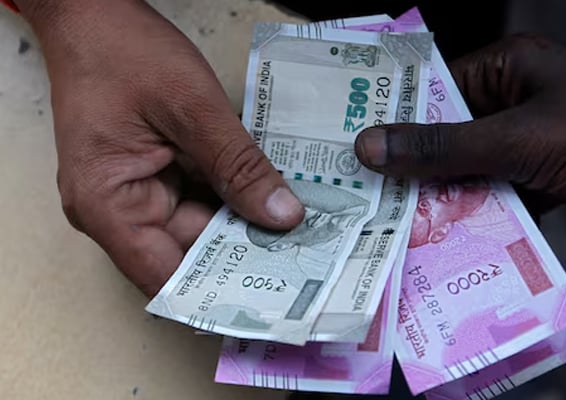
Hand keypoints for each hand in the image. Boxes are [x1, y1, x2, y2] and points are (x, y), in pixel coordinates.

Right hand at [17, 0, 303, 295]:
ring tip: (301, 232)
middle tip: (305, 258)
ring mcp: (139, 193)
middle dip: (245, 254)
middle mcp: (120, 211)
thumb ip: (239, 166)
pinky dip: (234, 198)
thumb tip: (283, 217)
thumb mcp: (192, 108)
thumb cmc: (124, 53)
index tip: (271, 298)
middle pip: (190, 253)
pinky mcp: (158, 175)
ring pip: (202, 227)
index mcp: (108, 206)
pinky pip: (202, 198)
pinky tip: (274, 199)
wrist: (93, 14)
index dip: (218, 293)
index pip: (165, 276)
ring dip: (245, 225)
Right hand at [355, 34, 565, 237]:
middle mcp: (523, 98)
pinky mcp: (559, 173)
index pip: (436, 88)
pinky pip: (508, 192)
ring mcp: (542, 138)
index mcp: (511, 68)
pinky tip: (458, 242)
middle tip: (370, 199)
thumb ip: (443, 147)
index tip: (354, 149)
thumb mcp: (518, 140)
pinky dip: (487, 215)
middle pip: (454, 134)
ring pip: (479, 168)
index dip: (395, 119)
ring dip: (451, 198)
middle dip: (420, 168)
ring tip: (404, 227)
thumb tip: (370, 146)